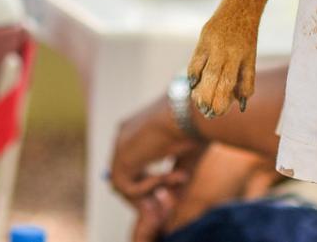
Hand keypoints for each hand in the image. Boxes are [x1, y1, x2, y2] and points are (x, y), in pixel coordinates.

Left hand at [109, 97, 202, 221]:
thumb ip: (174, 178)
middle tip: (164, 205)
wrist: (192, 111)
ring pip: (126, 185)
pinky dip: (148, 189)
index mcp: (137, 129)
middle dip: (144, 194)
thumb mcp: (185, 157)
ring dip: (150, 193)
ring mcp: (120, 145)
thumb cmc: (197, 128)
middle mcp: (124, 135)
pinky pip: (128, 188)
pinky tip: (168, 175)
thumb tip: (174, 202)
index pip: (133, 163)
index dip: (148, 182)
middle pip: (124, 176)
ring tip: (175, 184)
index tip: (168, 192)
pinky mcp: (121, 157)